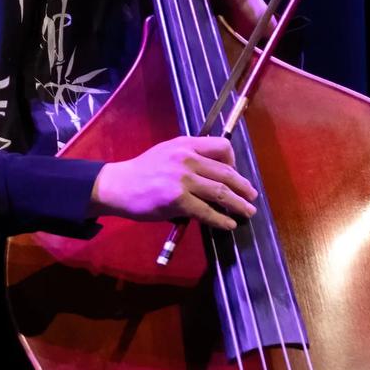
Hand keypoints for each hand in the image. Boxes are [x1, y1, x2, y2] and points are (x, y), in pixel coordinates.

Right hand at [94, 134, 255, 231]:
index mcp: (186, 144)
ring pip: (221, 192)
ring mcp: (183, 179)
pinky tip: (228, 225)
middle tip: (252, 197)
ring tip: (247, 212)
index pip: (222, 146)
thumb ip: (189, 157)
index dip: (234, 161)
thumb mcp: (167, 153)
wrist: (118, 185)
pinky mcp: (178, 200)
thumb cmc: (142, 172)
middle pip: (226, 172)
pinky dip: (221, 220)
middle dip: (243, 187)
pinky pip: (207, 212)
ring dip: (238, 204)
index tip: (235, 174)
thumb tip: (214, 174)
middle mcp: (187, 158)